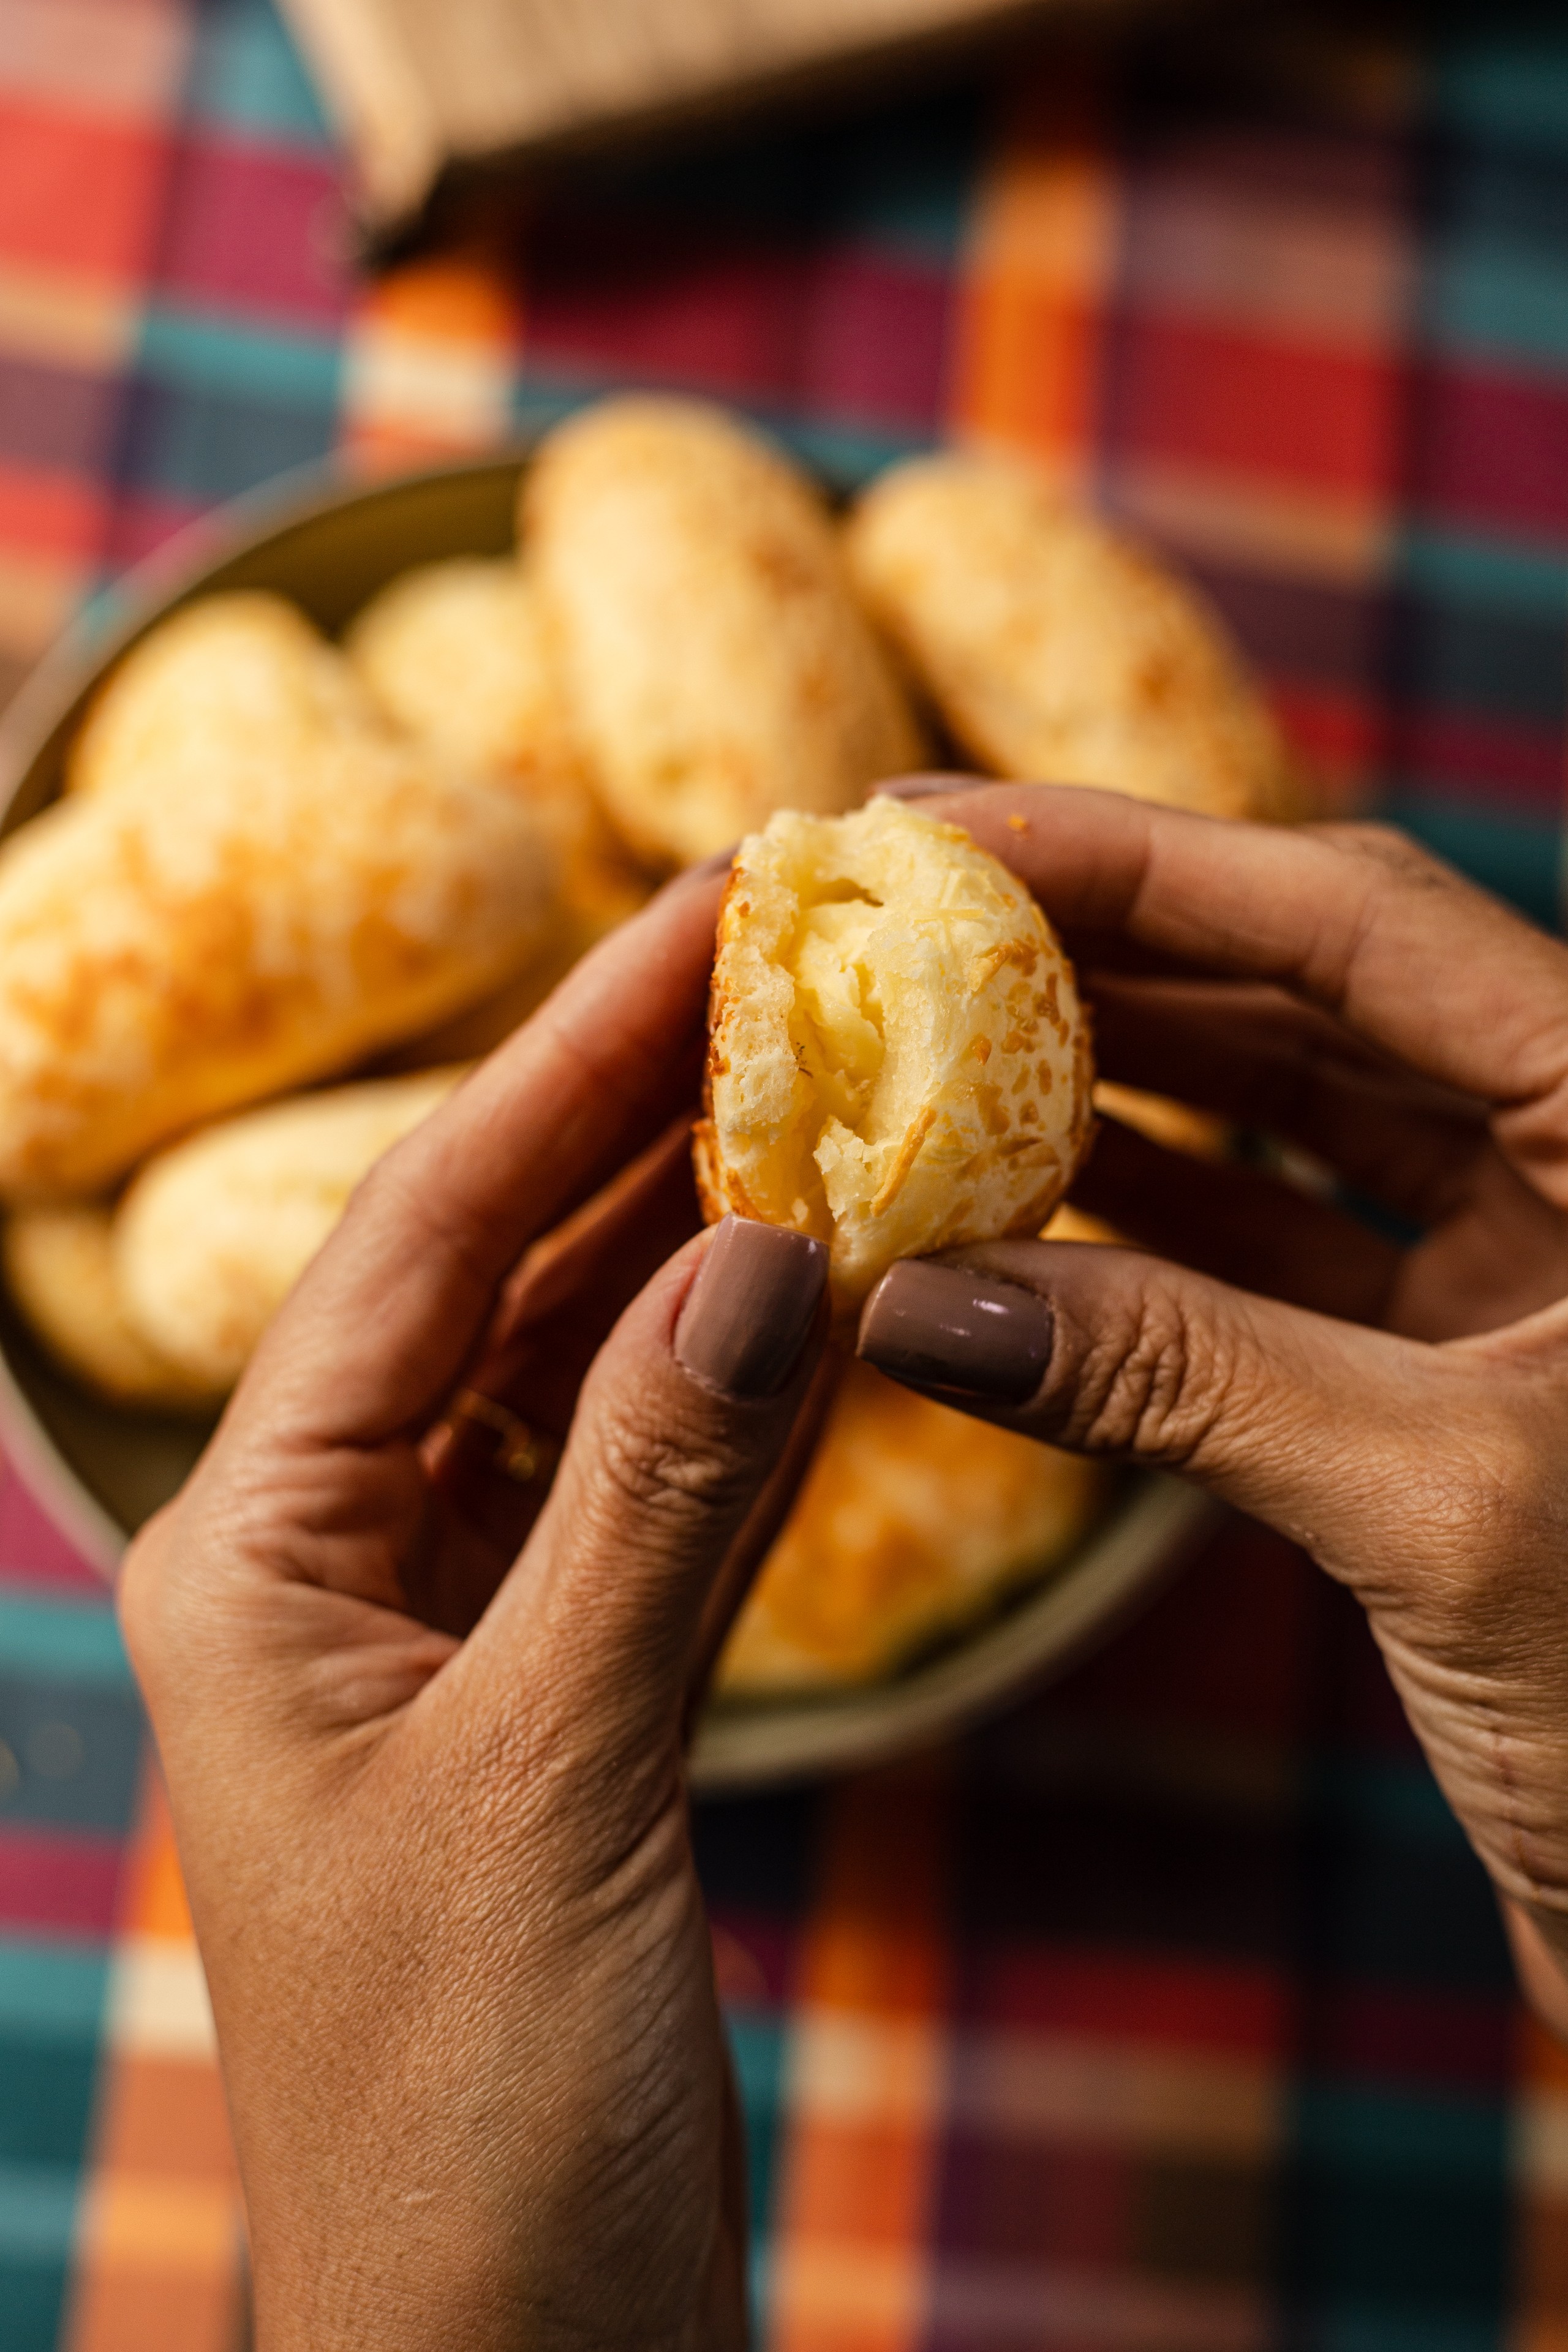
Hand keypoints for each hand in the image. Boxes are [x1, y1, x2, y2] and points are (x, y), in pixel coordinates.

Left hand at [120, 868, 830, 2351]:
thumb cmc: (470, 2121)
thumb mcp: (551, 1782)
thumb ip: (654, 1499)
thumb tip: (765, 1251)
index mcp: (253, 1553)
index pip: (419, 1240)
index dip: (566, 1065)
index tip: (695, 915)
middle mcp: (332, 1556)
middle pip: (493, 1274)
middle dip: (633, 1118)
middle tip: (778, 955)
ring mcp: (448, 1614)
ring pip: (580, 1365)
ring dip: (698, 1236)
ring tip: (822, 1084)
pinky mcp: (557, 1680)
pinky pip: (649, 1478)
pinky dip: (739, 1386)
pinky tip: (822, 1290)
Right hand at [862, 782, 1567, 2026]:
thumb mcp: (1440, 1508)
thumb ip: (1176, 1377)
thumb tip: (909, 1302)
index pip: (1359, 915)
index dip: (1134, 859)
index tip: (934, 835)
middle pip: (1316, 991)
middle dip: (1105, 954)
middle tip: (898, 925)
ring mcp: (1540, 1262)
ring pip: (1298, 1120)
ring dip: (1118, 1091)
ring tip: (931, 1056)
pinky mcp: (1482, 1372)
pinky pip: (1294, 1260)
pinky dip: (1160, 1241)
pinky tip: (1020, 1223)